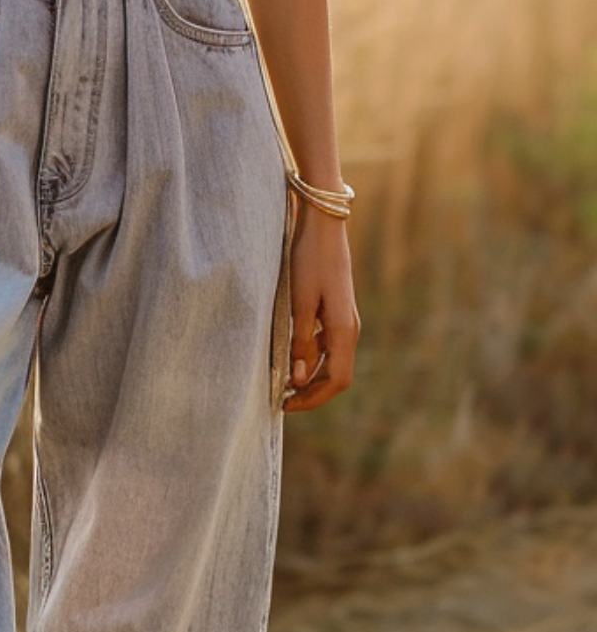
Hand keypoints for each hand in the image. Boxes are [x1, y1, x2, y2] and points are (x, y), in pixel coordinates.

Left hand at [283, 205, 360, 412]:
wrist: (323, 226)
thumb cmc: (309, 262)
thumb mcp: (299, 303)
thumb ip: (301, 342)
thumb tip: (300, 380)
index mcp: (343, 330)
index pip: (337, 381)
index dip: (313, 398)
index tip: (286, 404)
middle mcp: (349, 328)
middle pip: (336, 375)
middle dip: (311, 392)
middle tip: (281, 399)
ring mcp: (345, 320)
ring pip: (332, 361)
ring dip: (310, 376)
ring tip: (282, 382)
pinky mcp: (336, 310)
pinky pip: (328, 345)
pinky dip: (312, 358)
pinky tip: (290, 356)